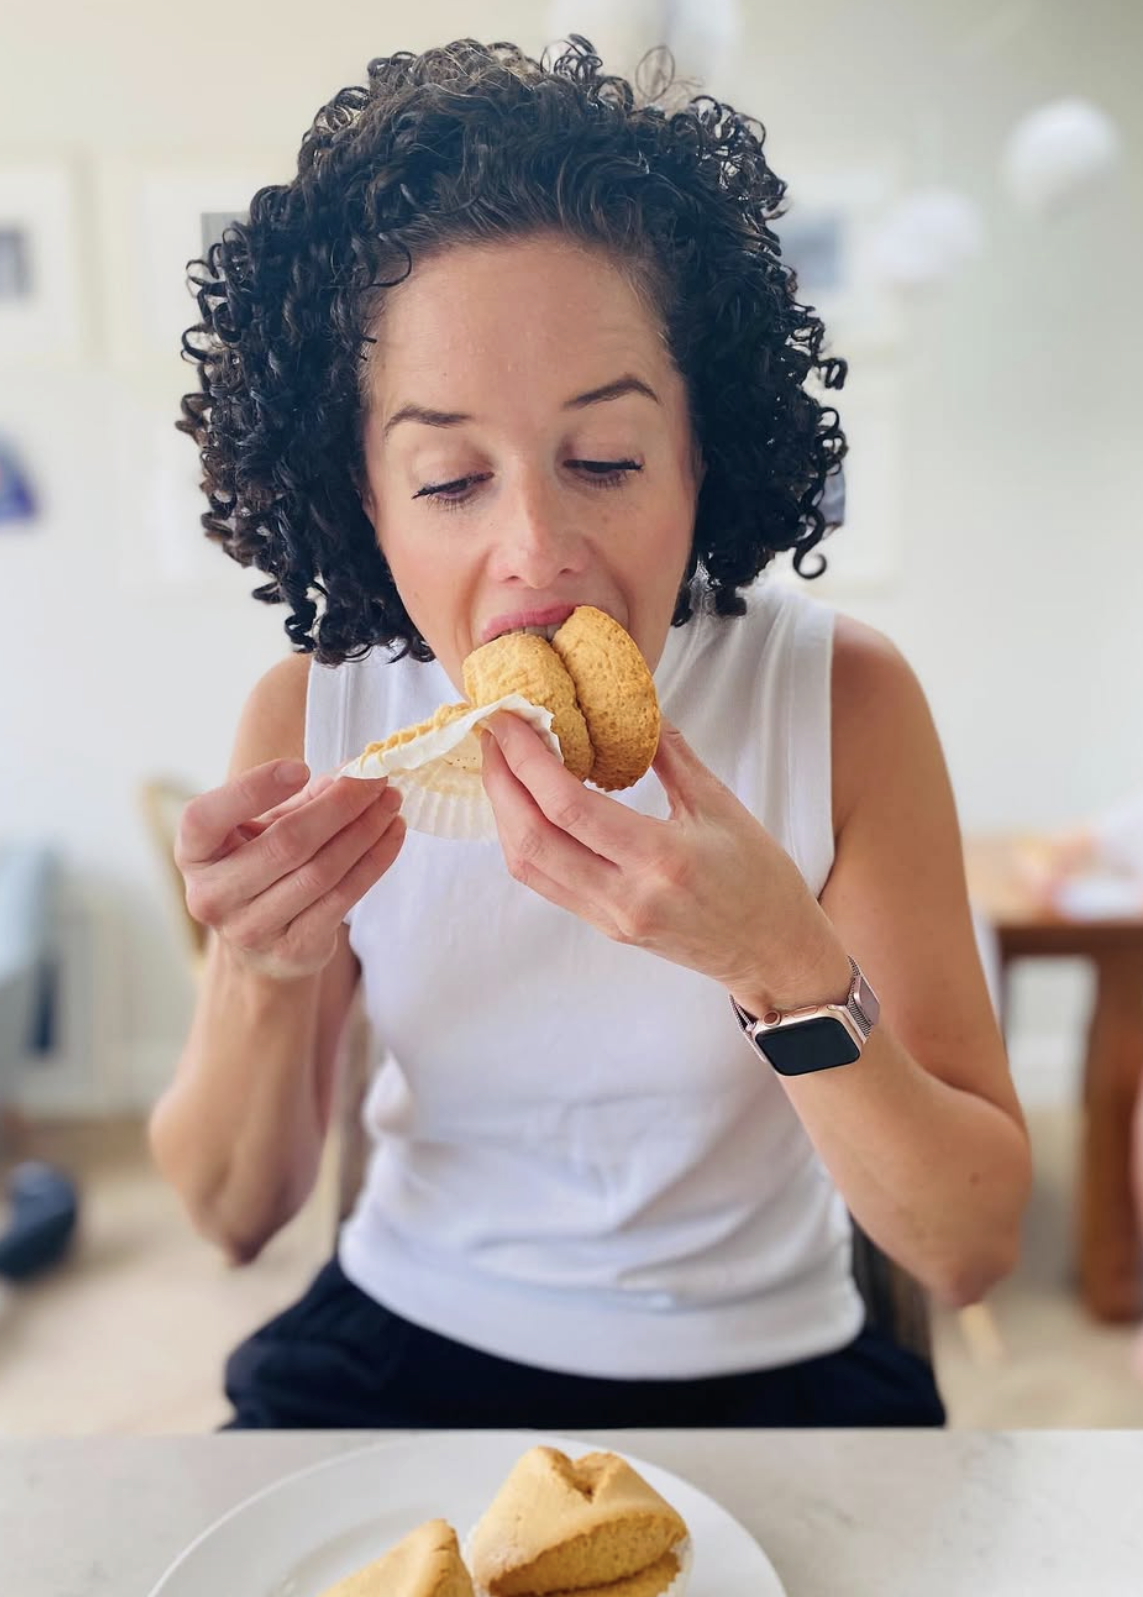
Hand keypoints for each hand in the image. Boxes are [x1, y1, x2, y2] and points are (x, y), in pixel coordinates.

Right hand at [175, 759, 404, 980]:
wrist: (263, 943)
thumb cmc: (261, 866)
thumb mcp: (264, 827)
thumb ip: (301, 798)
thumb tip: (353, 772)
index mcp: (193, 853)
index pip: (205, 818)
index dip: (252, 789)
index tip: (300, 767)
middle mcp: (212, 895)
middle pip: (286, 842)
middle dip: (339, 805)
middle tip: (375, 777)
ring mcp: (250, 929)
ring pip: (321, 871)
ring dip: (365, 831)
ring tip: (391, 802)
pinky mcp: (292, 949)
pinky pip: (343, 897)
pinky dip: (374, 861)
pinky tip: (393, 834)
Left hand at [480, 714, 847, 1011]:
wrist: (772, 953)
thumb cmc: (760, 880)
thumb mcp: (723, 807)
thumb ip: (672, 756)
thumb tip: (637, 708)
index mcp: (661, 860)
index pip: (568, 808)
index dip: (527, 760)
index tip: (510, 721)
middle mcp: (626, 896)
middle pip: (533, 839)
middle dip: (501, 783)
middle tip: (493, 736)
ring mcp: (610, 917)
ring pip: (530, 866)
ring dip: (505, 813)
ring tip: (502, 766)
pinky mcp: (604, 927)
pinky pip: (547, 882)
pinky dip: (526, 839)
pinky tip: (528, 806)